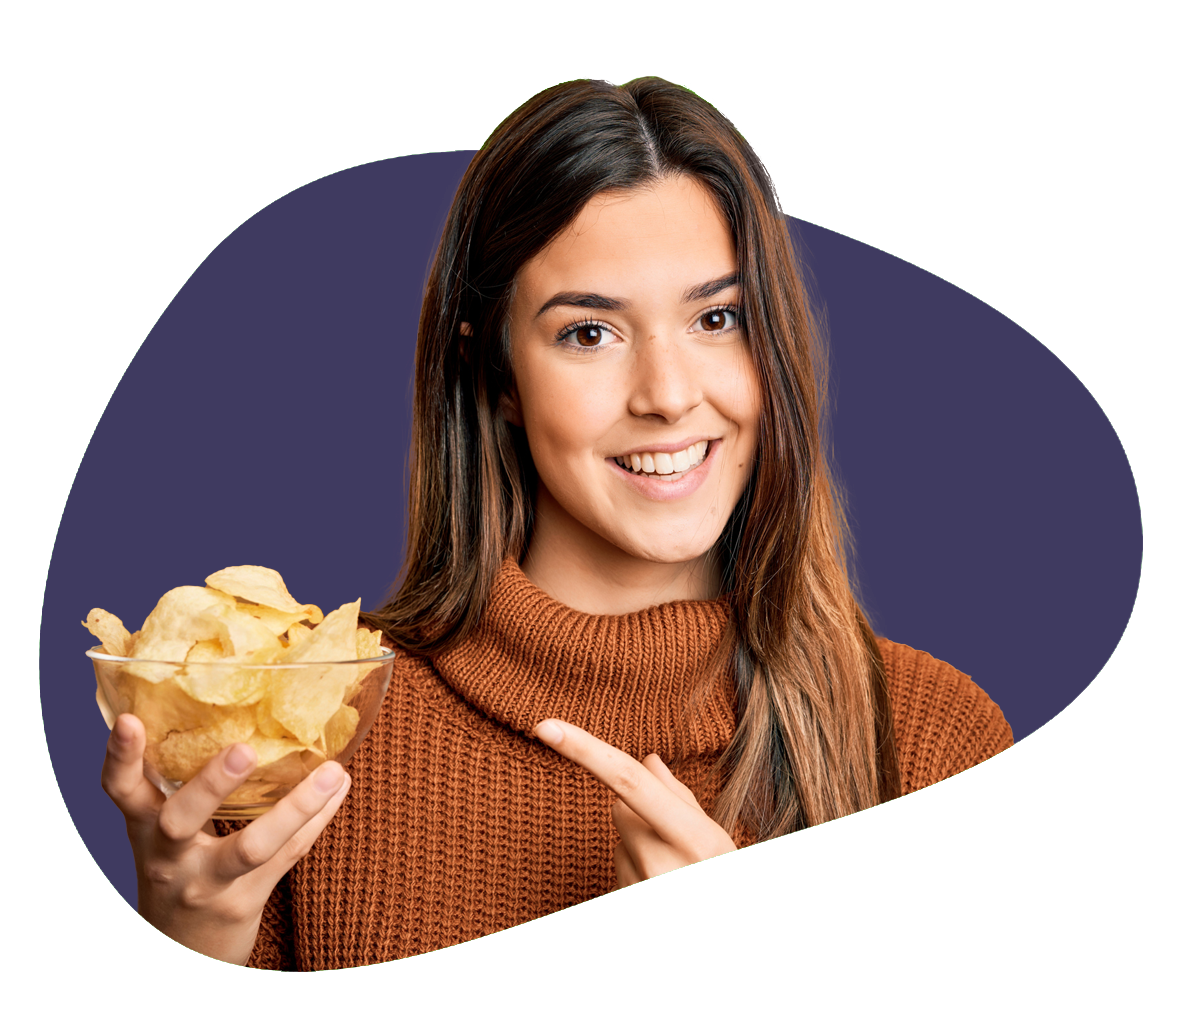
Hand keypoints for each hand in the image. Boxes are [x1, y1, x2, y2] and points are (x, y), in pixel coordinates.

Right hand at [101, 713, 350, 964]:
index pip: (121, 790)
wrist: (182, 951)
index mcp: (145, 827)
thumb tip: (233, 707)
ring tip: (332, 772)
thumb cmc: (179, 869)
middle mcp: (168, 857)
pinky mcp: (243, 902)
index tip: (131, 721)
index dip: (121, 757)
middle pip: (181, 819)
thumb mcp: (165, 830)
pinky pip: (287, 856)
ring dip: (296, 806)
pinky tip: (340, 787)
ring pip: (251, 847)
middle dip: (211, 784)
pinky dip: (317, 820)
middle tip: (245, 749)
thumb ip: (182, 782)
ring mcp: (206, 883)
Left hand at [533, 718, 736, 886]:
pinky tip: (660, 887)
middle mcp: (661, 867)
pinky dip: (633, 870)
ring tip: (675, 872)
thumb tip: (647, 760)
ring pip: (617, 840)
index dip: (585, 749)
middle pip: (620, 809)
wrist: (726, 949)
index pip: (628, 782)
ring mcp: (639, 893)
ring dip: (638, 845)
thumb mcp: (720, 842)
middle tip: (677, 842)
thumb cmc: (726, 885)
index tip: (546, 727)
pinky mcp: (622, 905)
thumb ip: (679, 798)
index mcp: (695, 840)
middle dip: (639, 812)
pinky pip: (616, 869)